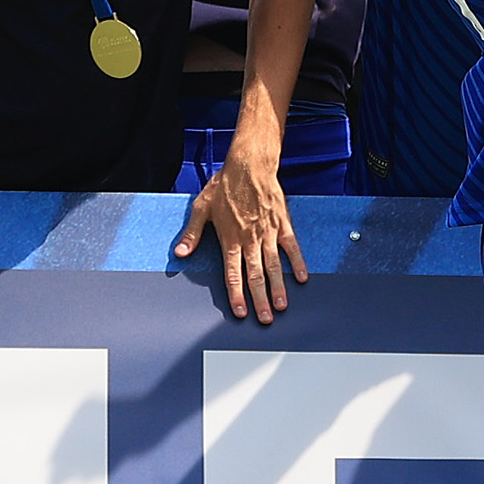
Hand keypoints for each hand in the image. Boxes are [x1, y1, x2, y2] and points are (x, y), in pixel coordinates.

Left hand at [177, 148, 305, 321]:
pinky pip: (292, 247)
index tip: (240, 311)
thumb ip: (192, 233)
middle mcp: (250, 239)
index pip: (233, 273)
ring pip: (275, 266)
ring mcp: (268, 233)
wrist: (249, 165)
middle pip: (256, 275)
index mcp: (230, 238)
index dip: (236, 295)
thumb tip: (181, 252)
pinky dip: (297, 263)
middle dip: (260, 300)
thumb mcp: (201, 208)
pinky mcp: (283, 224)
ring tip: (282, 305)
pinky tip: (302, 278)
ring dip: (278, 287)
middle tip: (265, 318)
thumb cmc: (225, 185)